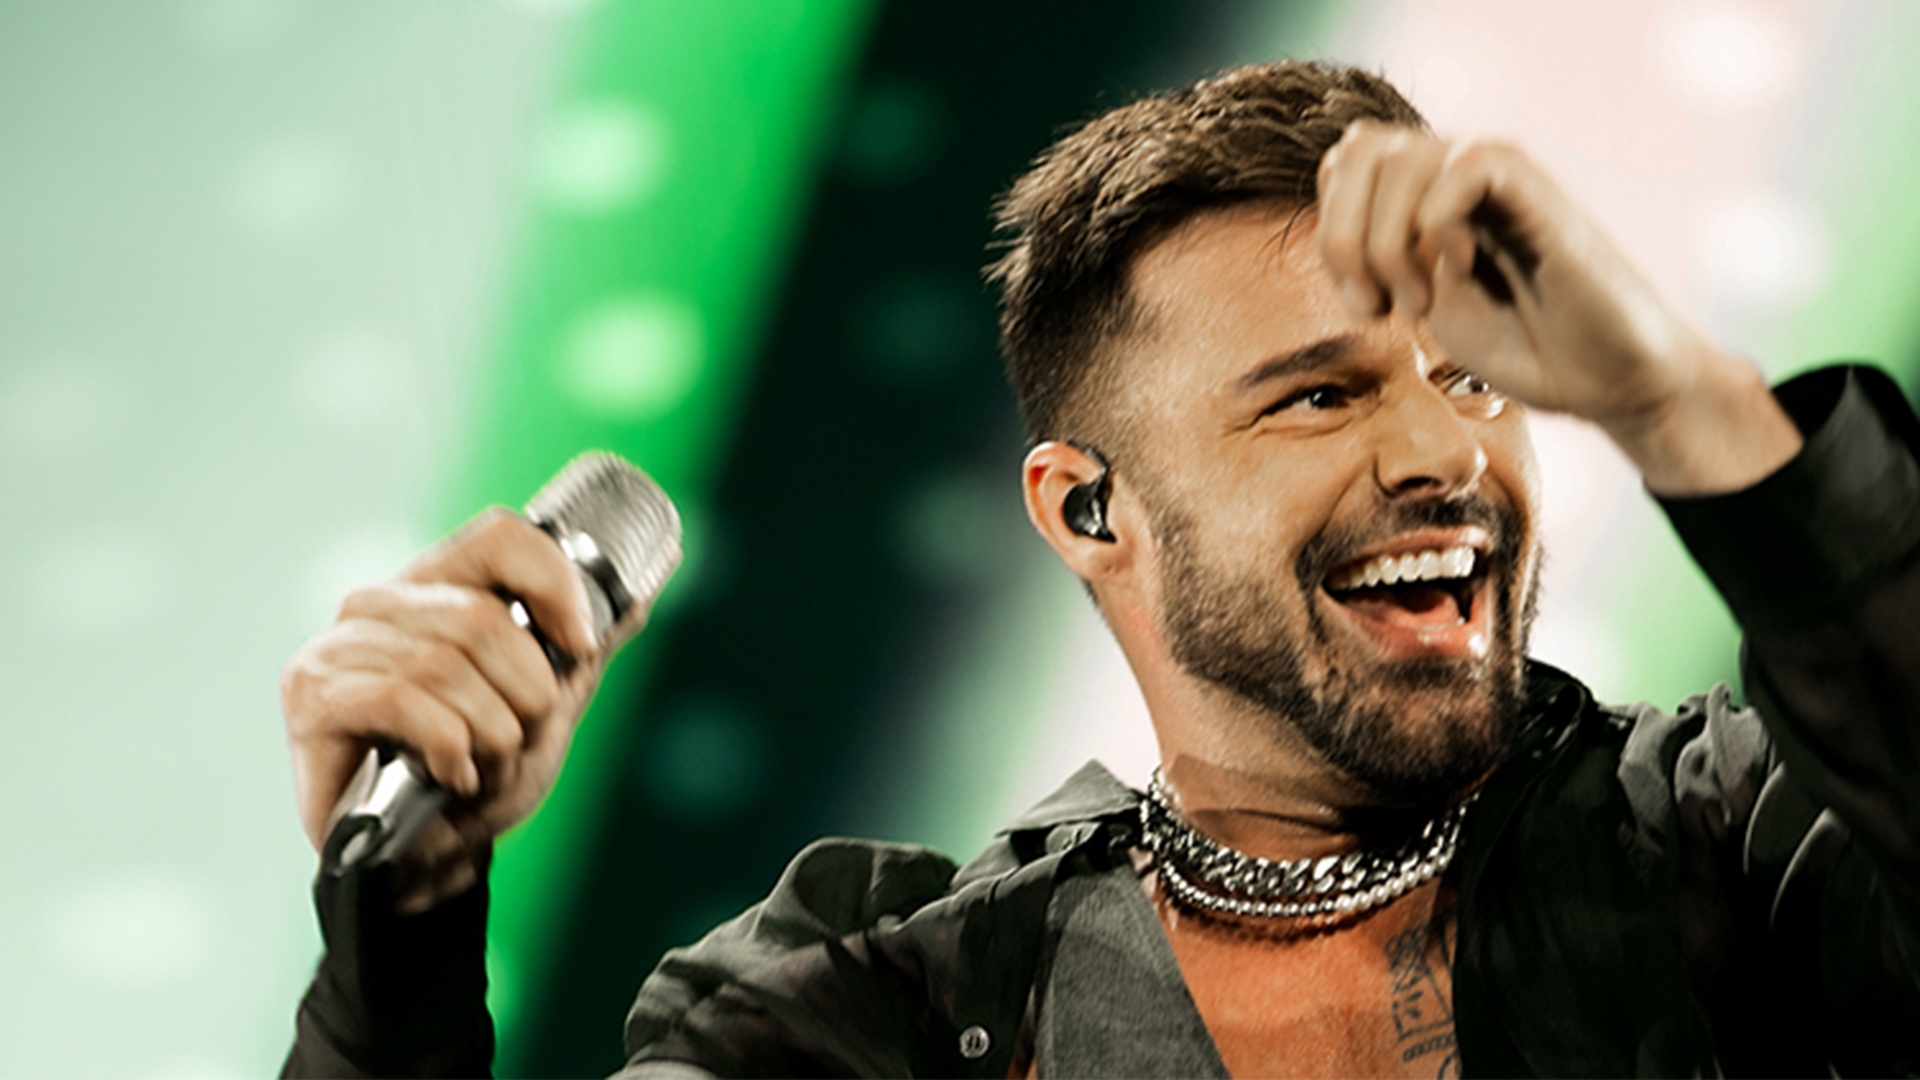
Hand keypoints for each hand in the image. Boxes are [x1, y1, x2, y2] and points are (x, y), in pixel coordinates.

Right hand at [282, 508, 626, 908]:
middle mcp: (379, 604)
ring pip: (445, 666)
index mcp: (436, 586)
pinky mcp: (312, 698)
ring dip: (488, 734)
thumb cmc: (477, 774)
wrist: (425, 861)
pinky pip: (403, 702)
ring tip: (482, 767)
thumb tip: (658, 566)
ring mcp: (337, 647)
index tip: (581, 645)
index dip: (553, 585)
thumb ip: (587, 640)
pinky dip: (447, 747)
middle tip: (519, 739)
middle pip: (481, 617)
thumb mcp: (547, 702)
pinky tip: (450, 775)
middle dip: (525, 694)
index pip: (498, 537)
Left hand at [1315, 120, 1800, 494]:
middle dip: (1344, 238)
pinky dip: (1439, 225)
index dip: (1331, 231)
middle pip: (1360, 150)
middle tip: (1377, 306)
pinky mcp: (1537, 189)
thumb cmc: (1522, 344)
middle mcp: (1458, 173)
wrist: (1607, 377)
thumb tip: (1345, 220)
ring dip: (1387, 243)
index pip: (1344, 165)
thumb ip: (1381, 256)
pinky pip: (1463, 166)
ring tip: (1419, 302)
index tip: (1364, 306)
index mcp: (1426, 196)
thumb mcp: (1425, 303)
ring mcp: (1499, 177)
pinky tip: (1462, 269)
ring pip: (1401, 158)